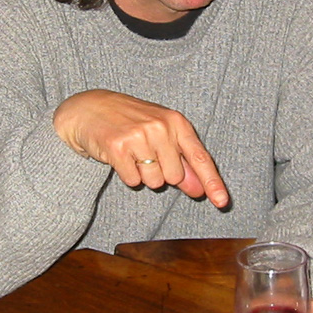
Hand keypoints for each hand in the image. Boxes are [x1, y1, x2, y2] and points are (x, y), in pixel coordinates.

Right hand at [54, 89, 228, 206]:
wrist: (90, 110)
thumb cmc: (131, 122)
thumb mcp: (161, 137)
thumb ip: (182, 163)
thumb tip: (199, 189)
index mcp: (176, 122)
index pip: (200, 157)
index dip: (213, 182)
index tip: (222, 203)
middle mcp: (160, 127)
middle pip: (174, 177)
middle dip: (161, 173)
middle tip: (146, 154)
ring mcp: (139, 136)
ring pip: (153, 181)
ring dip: (143, 174)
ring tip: (132, 154)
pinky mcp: (118, 147)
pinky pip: (132, 180)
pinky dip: (127, 174)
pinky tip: (120, 157)